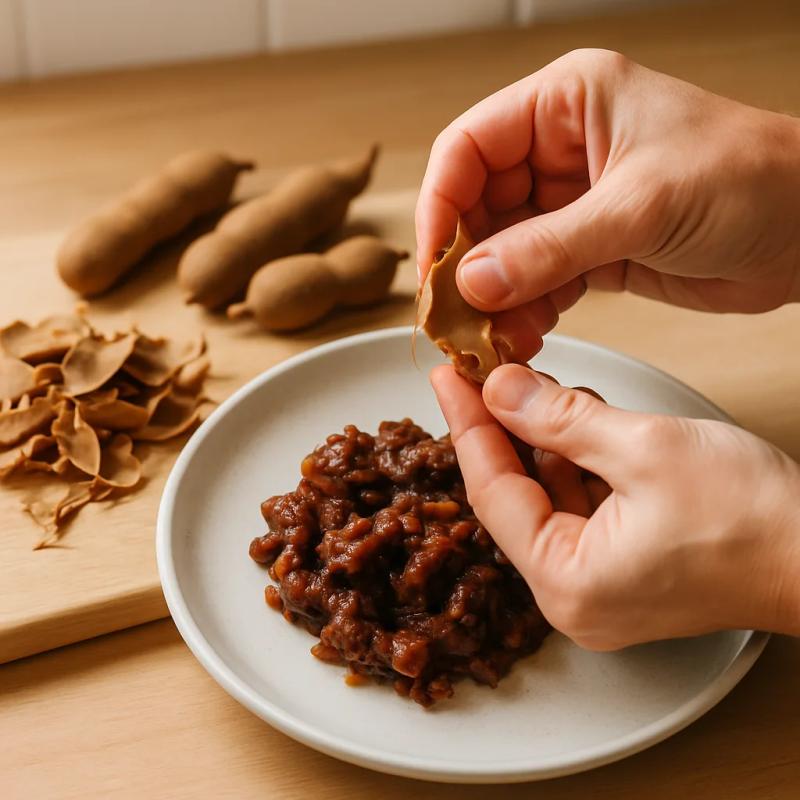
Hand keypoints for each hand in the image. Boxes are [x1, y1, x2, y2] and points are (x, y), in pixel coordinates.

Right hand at [416, 49, 799, 359]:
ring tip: (494, 337)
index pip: (468, 148)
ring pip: (503, 252)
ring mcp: (574, 203)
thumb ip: (551, 247)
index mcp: (565, 103)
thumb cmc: (750, 177)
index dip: (439, 206)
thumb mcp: (642, 206)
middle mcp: (560, 149)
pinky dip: (525, 311)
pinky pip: (536, 281)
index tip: (433, 266)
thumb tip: (473, 280)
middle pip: (478, 206)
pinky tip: (525, 335)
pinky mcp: (590, 249)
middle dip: (465, 264)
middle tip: (457, 316)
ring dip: (494, 297)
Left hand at [431, 363, 799, 648]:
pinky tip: (579, 417)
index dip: (466, 424)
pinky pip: (581, 506)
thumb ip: (559, 418)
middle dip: (504, 429)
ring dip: (545, 439)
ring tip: (540, 385)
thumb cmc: (755, 517)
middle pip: (515, 495)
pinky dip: (577, 460)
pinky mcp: (625, 568)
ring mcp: (600, 586)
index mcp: (567, 582)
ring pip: (549, 496)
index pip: (491, 490)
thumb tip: (499, 389)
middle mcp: (574, 596)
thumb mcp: (644, 448)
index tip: (446, 376)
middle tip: (486, 371)